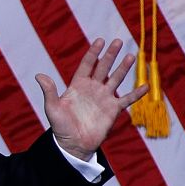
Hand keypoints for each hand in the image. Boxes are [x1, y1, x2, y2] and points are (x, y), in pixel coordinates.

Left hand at [34, 38, 148, 161]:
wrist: (73, 144)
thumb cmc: (61, 126)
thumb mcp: (52, 108)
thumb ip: (49, 91)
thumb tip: (39, 76)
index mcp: (78, 85)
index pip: (87, 64)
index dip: (93, 52)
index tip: (100, 40)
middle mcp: (92, 88)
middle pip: (103, 67)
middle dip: (110, 55)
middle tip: (118, 41)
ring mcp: (104, 98)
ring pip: (116, 79)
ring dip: (123, 68)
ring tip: (131, 56)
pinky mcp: (113, 110)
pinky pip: (127, 100)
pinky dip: (136, 93)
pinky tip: (145, 86)